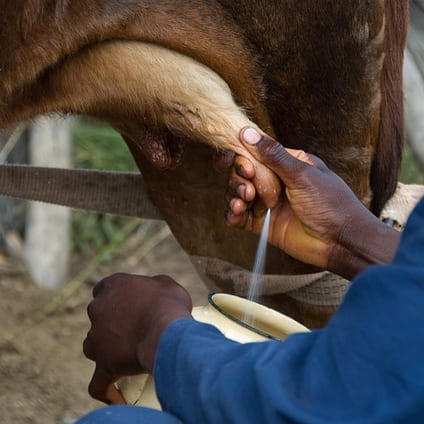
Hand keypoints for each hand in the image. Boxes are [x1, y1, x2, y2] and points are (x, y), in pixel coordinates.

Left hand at [83, 273, 192, 403]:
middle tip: (133, 330)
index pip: (103, 288)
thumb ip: (154, 286)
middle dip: (110, 322)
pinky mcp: (103, 364)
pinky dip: (105, 389)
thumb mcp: (166, 285)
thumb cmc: (169, 304)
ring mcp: (96, 338)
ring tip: (124, 357)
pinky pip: (98, 383)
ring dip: (103, 350)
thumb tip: (156, 294)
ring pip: (92, 346)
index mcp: (113, 286)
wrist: (167, 331)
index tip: (127, 304)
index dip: (113, 296)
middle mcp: (98, 308)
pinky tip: (115, 395)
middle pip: (98, 316)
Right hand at [225, 128, 399, 278]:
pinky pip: (240, 216)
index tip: (234, 163)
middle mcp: (275, 181)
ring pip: (237, 193)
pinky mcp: (263, 224)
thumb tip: (248, 133)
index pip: (255, 153)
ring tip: (243, 203)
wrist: (341, 242)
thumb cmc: (331, 204)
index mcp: (287, 163)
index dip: (240, 157)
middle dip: (238, 179)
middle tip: (248, 189)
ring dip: (234, 195)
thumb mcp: (303, 174)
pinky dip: (233, 214)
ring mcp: (268, 203)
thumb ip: (273, 156)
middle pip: (242, 173)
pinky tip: (236, 214)